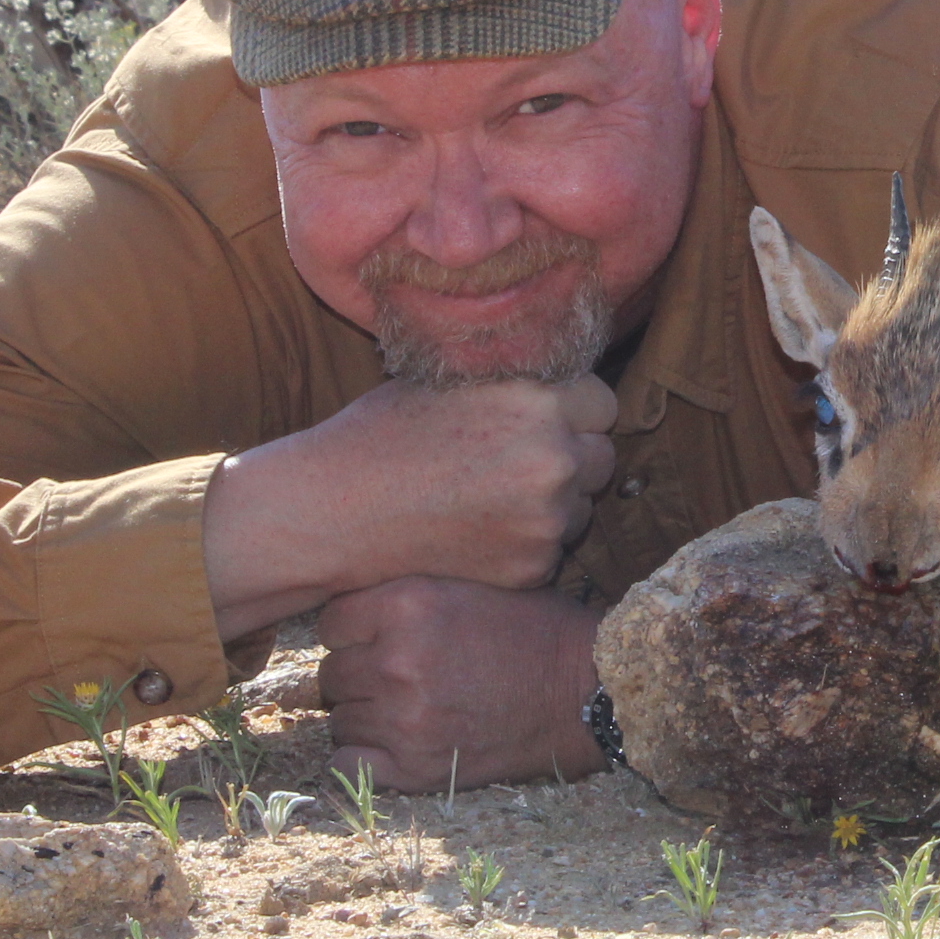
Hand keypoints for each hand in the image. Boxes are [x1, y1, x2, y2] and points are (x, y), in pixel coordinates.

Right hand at [205, 376, 615, 635]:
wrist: (335, 512)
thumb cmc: (383, 434)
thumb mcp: (454, 378)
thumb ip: (519, 379)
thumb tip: (567, 371)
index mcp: (540, 399)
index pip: (603, 403)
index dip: (572, 411)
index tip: (543, 421)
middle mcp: (553, 458)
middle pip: (602, 457)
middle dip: (571, 457)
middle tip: (515, 462)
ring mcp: (546, 519)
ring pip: (581, 507)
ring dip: (553, 503)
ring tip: (488, 497)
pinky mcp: (532, 567)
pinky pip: (552, 548)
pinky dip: (525, 543)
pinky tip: (476, 531)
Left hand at [318, 576, 604, 792]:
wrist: (584, 693)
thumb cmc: (534, 633)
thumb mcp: (470, 583)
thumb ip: (406, 591)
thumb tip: (347, 610)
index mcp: (409, 604)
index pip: (331, 623)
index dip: (354, 631)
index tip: (379, 638)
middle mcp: (398, 659)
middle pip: (331, 673)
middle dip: (359, 674)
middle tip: (400, 677)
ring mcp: (404, 718)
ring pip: (339, 719)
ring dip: (365, 715)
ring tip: (408, 709)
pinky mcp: (416, 768)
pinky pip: (346, 763)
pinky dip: (361, 756)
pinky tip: (392, 744)